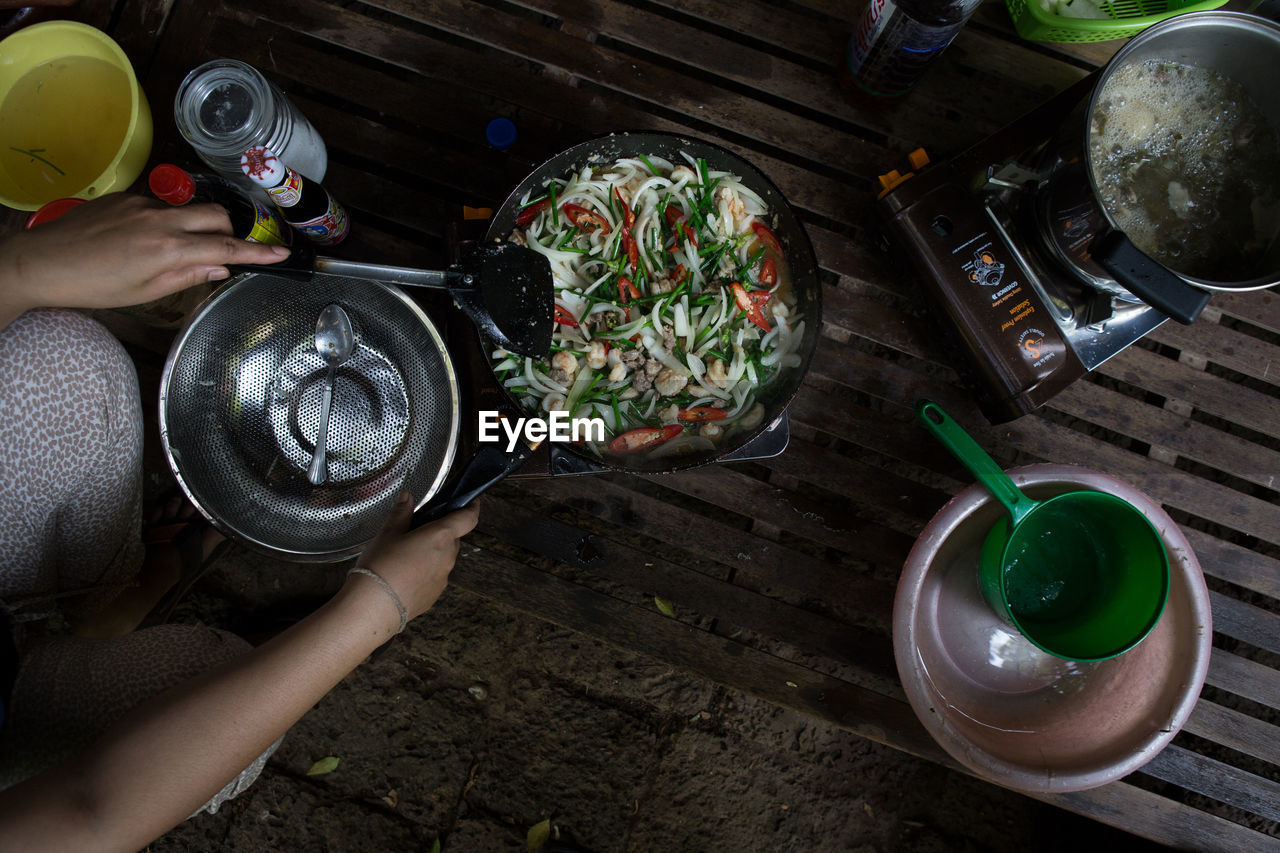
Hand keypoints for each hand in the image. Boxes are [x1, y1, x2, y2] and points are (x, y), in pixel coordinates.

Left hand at [0, 193, 289, 325]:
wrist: (41, 262)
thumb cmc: (91, 286)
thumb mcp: (145, 292)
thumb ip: (187, 276)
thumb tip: (218, 268)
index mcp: (167, 250)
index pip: (225, 247)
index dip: (256, 252)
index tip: (280, 253)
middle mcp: (159, 220)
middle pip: (215, 215)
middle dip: (228, 229)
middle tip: (224, 249)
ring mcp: (141, 204)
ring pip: (187, 209)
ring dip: (193, 226)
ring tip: (171, 250)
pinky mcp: (124, 197)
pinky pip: (159, 206)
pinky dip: (164, 222)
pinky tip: (141, 241)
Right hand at [351, 493, 479, 625]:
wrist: (373, 608)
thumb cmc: (380, 567)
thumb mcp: (387, 533)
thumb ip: (401, 513)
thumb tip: (407, 498)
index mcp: (440, 537)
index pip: (468, 518)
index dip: (472, 507)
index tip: (471, 502)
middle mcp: (447, 558)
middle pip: (452, 539)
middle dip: (439, 533)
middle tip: (418, 531)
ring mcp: (442, 579)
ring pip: (442, 559)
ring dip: (431, 554)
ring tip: (404, 555)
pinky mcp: (434, 595)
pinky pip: (434, 578)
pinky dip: (424, 572)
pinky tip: (404, 575)